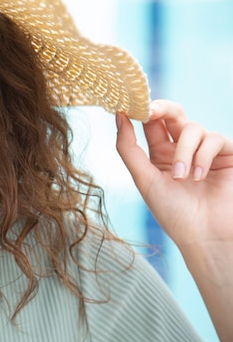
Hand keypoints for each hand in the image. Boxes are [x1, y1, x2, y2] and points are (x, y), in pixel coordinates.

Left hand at [115, 99, 232, 249]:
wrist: (205, 236)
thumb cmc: (173, 212)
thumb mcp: (144, 179)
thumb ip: (129, 148)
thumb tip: (119, 115)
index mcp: (160, 154)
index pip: (151, 122)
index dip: (142, 110)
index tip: (131, 105)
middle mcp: (183, 148)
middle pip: (173, 113)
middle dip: (162, 108)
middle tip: (150, 111)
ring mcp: (205, 151)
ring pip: (192, 128)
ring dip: (183, 151)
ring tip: (181, 177)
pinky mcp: (227, 155)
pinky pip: (214, 138)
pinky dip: (203, 155)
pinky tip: (199, 176)